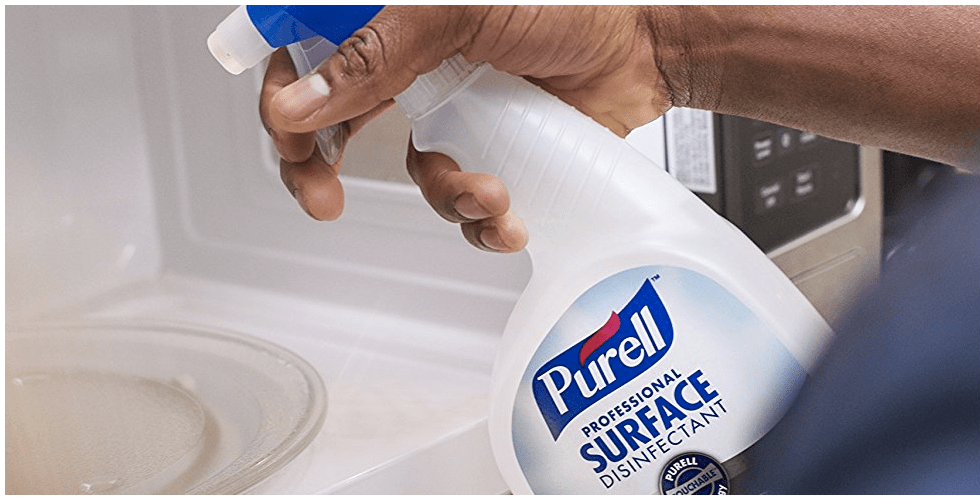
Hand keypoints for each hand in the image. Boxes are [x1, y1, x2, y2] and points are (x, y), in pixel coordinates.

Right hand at [260, 6, 668, 251]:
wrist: (645, 50)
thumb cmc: (570, 7)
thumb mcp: (462, 12)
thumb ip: (378, 52)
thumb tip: (302, 101)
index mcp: (394, 21)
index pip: (307, 54)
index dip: (284, 97)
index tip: (287, 137)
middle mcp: (413, 69)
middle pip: (334, 124)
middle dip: (322, 170)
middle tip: (321, 199)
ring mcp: (450, 115)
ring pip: (411, 175)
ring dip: (444, 196)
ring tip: (489, 189)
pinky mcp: (489, 154)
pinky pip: (462, 203)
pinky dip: (481, 221)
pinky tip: (509, 216)